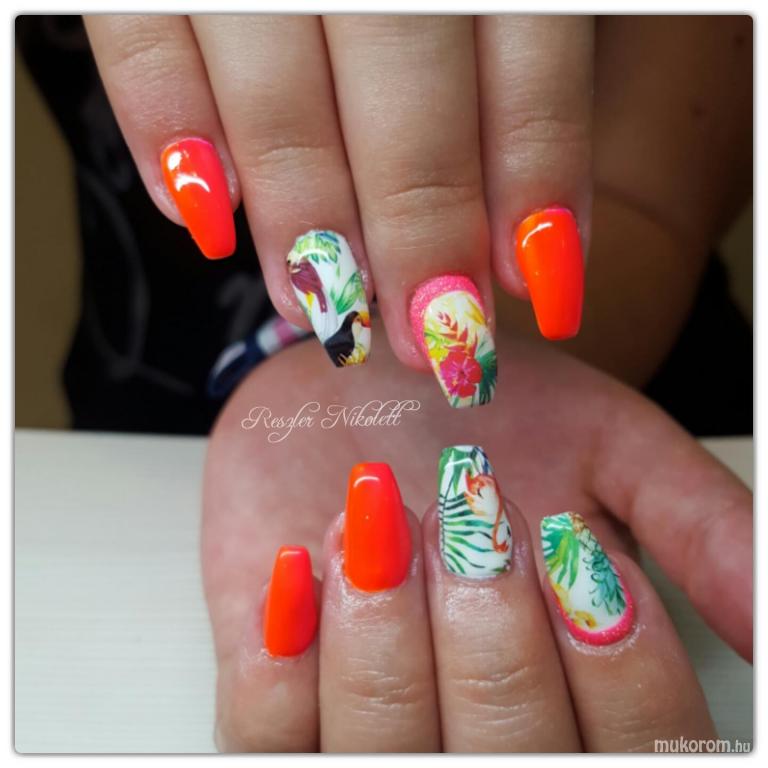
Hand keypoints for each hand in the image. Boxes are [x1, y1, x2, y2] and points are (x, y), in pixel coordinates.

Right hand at [84, 14, 592, 401]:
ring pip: (276, 82)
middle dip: (422, 229)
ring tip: (322, 314)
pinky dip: (167, 132)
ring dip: (306, 218)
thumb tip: (523, 246)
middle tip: (434, 342)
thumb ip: (512, 66)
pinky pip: (135, 36)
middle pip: (405, 82)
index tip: (543, 288)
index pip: (526, 49)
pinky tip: (202, 220)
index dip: (534, 178)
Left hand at [201, 324, 751, 750]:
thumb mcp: (605, 446)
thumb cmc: (481, 416)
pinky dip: (284, 658)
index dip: (615, 661)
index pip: (637, 749)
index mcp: (578, 691)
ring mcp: (367, 735)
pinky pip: (266, 742)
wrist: (353, 385)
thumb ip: (696, 526)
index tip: (567, 542)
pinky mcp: (271, 712)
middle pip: (511, 756)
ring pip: (383, 756)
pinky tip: (297, 569)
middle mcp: (478, 732)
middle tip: (467, 514)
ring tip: (375, 516)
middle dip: (490, 628)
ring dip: (384, 629)